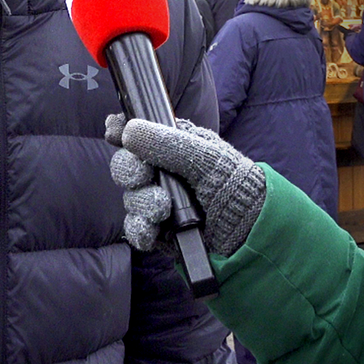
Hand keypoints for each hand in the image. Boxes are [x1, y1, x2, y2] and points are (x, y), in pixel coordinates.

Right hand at [105, 113, 265, 255]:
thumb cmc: (234, 183)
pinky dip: (140, 229)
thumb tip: (128, 131)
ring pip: (131, 198)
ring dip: (142, 202)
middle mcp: (164, 174)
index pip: (139, 134)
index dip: (122, 131)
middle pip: (127, 167)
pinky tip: (152, 228)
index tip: (114, 131)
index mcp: (175, 147)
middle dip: (130, 171)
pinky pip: (136, 228)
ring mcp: (160, 203)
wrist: (249, 228)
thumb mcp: (204, 156)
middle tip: (143, 175)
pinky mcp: (160, 232)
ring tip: (162, 208)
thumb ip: (167, 143)